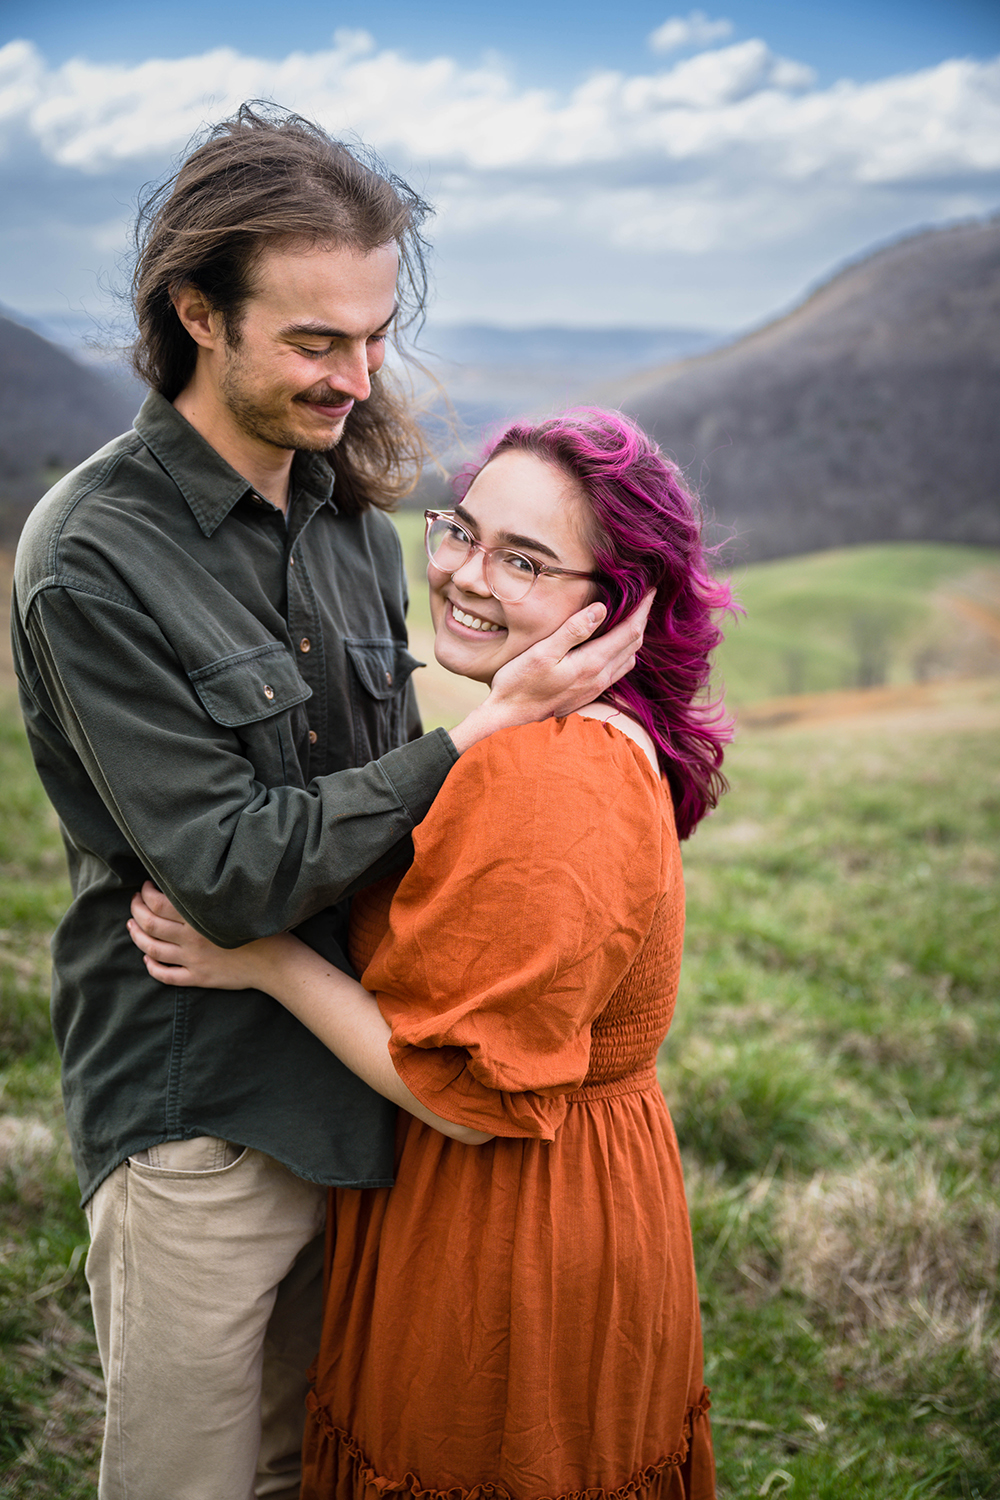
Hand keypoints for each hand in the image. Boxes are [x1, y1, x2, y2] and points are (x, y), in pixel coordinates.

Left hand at [128, 880, 284, 990]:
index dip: (146, 894)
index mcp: (200, 917)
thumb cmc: (260, 927)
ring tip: (131, 926)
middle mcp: (192, 938)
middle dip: (136, 911)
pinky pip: (166, 975)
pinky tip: (147, 959)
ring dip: (137, 936)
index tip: (145, 887)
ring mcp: (194, 960)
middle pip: (150, 924)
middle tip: (134, 902)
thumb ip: (209, 897)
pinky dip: (152, 967)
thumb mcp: (234, 904)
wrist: (276, 961)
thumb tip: (186, 883)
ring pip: (152, 949)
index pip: (159, 903)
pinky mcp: (199, 978)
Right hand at [449, 590, 652, 753]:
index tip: (653, 589)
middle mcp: (600, 677)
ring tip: (633, 617)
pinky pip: (618, 670)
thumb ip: (573, 631)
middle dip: (643, 619)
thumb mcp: (542, 652)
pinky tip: (614, 644)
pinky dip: (624, 652)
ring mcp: (596, 688)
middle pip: (634, 644)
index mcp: (592, 663)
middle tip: (647, 597)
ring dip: (634, 637)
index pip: (629, 632)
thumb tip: (601, 610)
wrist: (509, 717)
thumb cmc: (519, 683)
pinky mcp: (589, 693)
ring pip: (628, 659)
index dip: (643, 609)